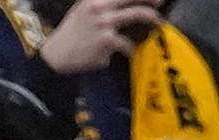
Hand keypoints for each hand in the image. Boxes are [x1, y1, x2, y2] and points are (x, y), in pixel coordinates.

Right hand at [39, 0, 167, 73]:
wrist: (56, 55)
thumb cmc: (71, 34)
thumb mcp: (83, 10)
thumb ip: (101, 5)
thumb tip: (123, 7)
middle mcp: (100, 6)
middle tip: (161, 2)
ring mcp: (104, 22)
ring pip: (137, 14)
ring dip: (152, 19)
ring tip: (158, 23)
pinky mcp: (106, 40)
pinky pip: (127, 43)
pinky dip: (130, 49)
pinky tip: (129, 52)